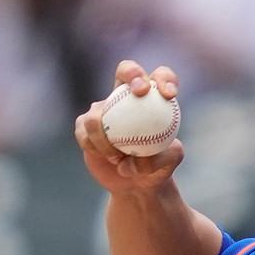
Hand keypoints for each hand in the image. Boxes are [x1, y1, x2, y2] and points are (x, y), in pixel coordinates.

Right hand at [74, 60, 184, 194]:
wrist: (137, 183)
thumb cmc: (158, 167)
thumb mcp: (169, 162)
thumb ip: (159, 156)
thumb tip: (140, 157)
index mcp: (152, 99)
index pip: (160, 77)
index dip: (164, 78)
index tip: (169, 95)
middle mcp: (126, 97)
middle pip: (126, 70)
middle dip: (132, 73)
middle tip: (140, 92)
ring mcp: (103, 109)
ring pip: (98, 113)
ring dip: (107, 139)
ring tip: (118, 158)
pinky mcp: (84, 125)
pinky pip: (85, 132)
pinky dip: (96, 148)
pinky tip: (107, 158)